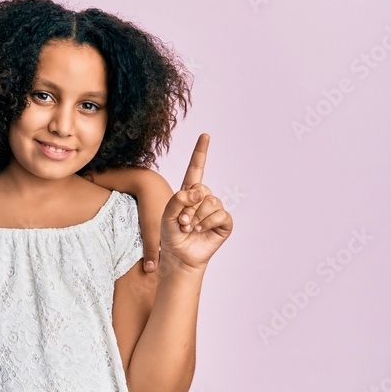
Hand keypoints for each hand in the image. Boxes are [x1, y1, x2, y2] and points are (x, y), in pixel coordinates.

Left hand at [160, 134, 233, 271]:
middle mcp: (203, 198)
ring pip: (211, 202)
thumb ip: (178, 200)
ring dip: (197, 217)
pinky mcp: (224, 222)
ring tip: (189, 227)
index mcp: (189, 192)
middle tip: (181, 222)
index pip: (196, 169)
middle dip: (189, 206)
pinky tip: (201, 231)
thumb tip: (198, 193)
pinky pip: (220, 215)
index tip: (205, 135)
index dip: (201, 152)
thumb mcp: (166, 214)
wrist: (179, 256)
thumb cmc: (171, 235)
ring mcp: (215, 209)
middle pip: (202, 189)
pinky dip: (208, 223)